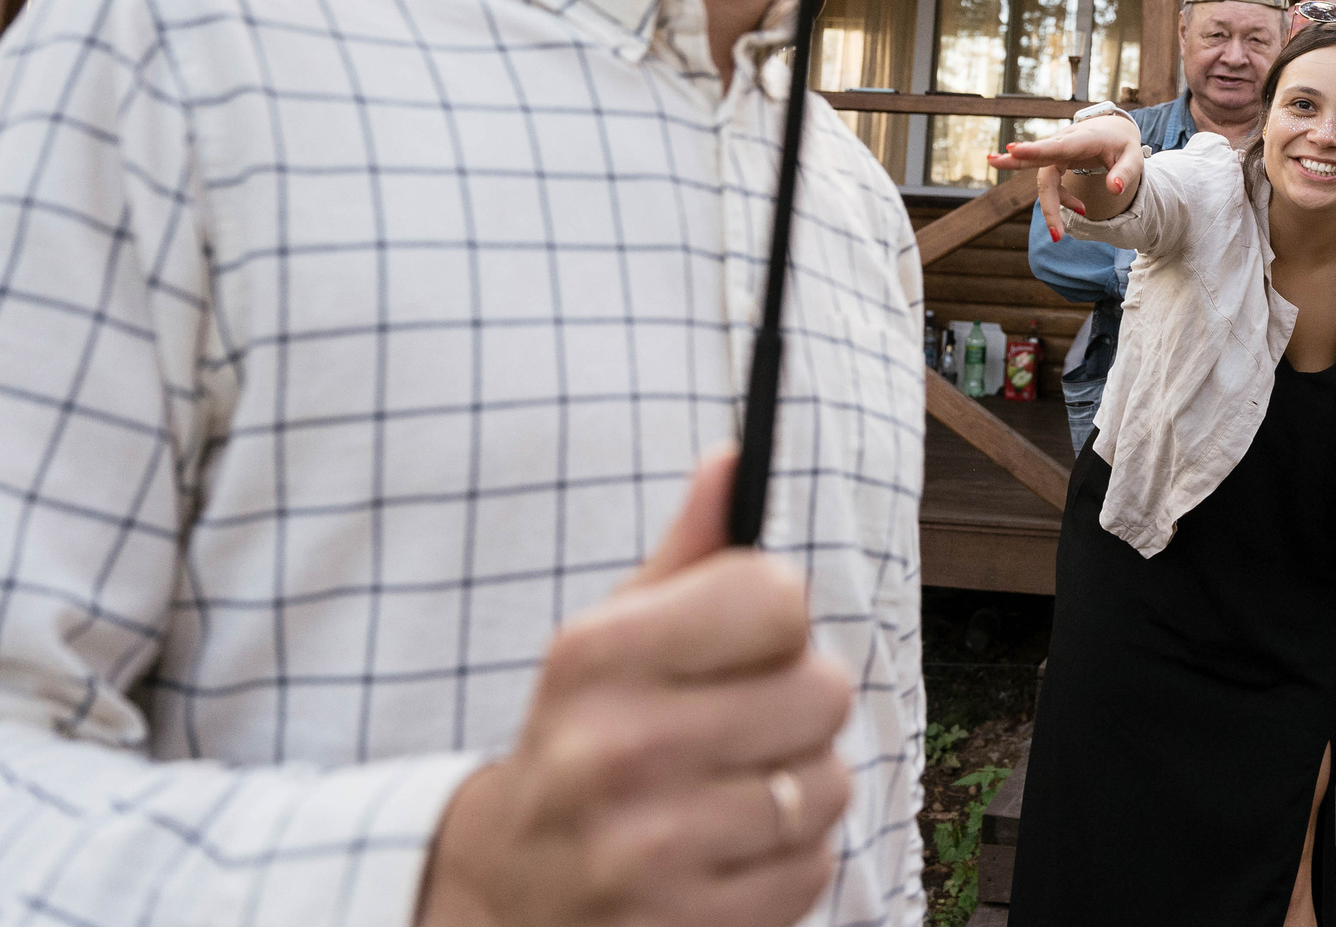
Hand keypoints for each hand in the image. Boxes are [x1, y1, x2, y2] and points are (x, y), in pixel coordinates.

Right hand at [417, 448, 853, 926]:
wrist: (508, 895)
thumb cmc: (584, 743)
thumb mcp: (611, 641)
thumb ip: (686, 555)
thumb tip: (734, 457)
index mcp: (595, 657)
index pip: (775, 596)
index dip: (777, 618)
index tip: (746, 643)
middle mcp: (615, 750)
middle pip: (822, 689)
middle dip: (797, 707)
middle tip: (742, 726)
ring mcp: (649, 850)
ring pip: (828, 783)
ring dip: (798, 788)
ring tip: (731, 793)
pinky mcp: (688, 926)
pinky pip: (815, 866)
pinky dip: (789, 862)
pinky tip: (728, 854)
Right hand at [988, 115, 1147, 239]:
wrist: (1114, 130)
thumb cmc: (1123, 144)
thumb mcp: (1134, 157)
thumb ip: (1125, 173)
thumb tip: (1115, 190)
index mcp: (1085, 137)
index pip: (1058, 145)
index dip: (1035, 149)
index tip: (1012, 148)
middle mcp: (1066, 142)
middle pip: (1038, 157)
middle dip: (1016, 161)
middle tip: (991, 160)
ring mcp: (1057, 152)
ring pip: (1043, 179)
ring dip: (1050, 206)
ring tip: (1058, 235)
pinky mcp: (1055, 161)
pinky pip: (1052, 184)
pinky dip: (1062, 201)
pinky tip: (1081, 209)